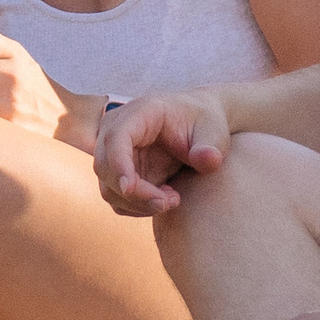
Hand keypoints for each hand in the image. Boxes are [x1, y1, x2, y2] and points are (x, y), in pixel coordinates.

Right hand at [95, 89, 232, 215]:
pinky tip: (165, 197)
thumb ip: (210, 148)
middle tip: (171, 201)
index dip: (118, 164)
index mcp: (140, 113)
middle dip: (135, 193)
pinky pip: (117, 197)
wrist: (199, 126)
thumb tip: (208, 160)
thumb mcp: (214, 133)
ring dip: (138, 203)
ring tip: (174, 198)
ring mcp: (115, 151)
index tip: (129, 189)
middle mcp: (118, 129)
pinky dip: (138, 206)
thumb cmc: (205, 124)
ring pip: (109, 187)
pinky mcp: (119, 171)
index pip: (116, 138)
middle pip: (106, 167)